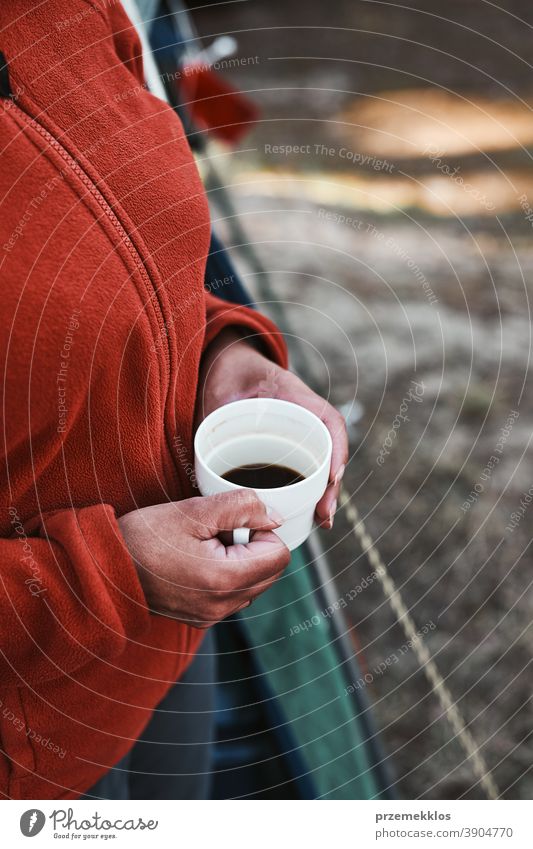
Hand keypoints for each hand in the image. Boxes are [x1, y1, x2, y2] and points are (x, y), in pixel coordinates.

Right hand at [118, 490, 289, 627]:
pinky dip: (225, 575)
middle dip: (252, 546)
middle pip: (270, 571)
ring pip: (254, 583)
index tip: (232, 523)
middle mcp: (222, 606)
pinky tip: (196, 562)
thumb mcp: (193, 511)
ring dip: (239, 561)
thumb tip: (274, 517)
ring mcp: (212, 616)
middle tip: (215, 533)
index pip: (279, 555)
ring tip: (203, 547)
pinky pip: (234, 594)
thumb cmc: (143, 538)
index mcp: (224, 579)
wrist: (103, 568)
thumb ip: (241, 508)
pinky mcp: (202, 617)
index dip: (261, 530)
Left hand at [196, 330, 347, 527]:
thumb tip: (207, 450)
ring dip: (324, 492)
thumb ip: (219, 412)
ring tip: (321, 519)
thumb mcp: (224, 389)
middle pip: (330, 450)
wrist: (231, 367)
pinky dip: (310, 490)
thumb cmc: (230, 374)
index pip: (328, 421)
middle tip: (324, 514)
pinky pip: (305, 468)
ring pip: (321, 463)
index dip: (336, 449)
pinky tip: (308, 514)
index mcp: (295, 396)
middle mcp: (305, 416)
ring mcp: (300, 432)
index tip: (332, 476)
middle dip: (331, 485)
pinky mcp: (290, 446)